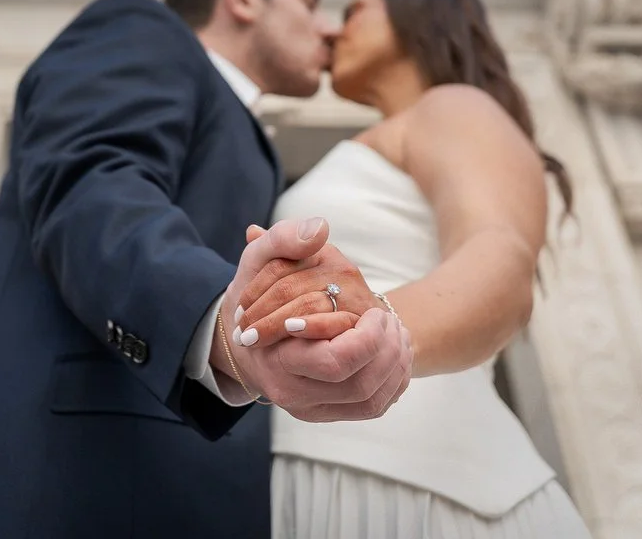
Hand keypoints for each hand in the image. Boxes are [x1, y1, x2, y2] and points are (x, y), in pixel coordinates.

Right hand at [212, 221, 411, 421]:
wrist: (245, 338)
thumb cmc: (255, 296)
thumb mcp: (259, 261)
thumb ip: (283, 239)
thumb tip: (319, 229)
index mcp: (277, 359)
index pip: (336, 362)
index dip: (365, 339)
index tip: (373, 312)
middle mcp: (294, 393)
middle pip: (359, 385)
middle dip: (386, 350)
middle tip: (389, 320)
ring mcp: (312, 409)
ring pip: (371, 398)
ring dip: (394, 364)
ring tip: (397, 332)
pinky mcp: (328, 413)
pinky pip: (372, 407)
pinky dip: (392, 381)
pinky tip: (396, 352)